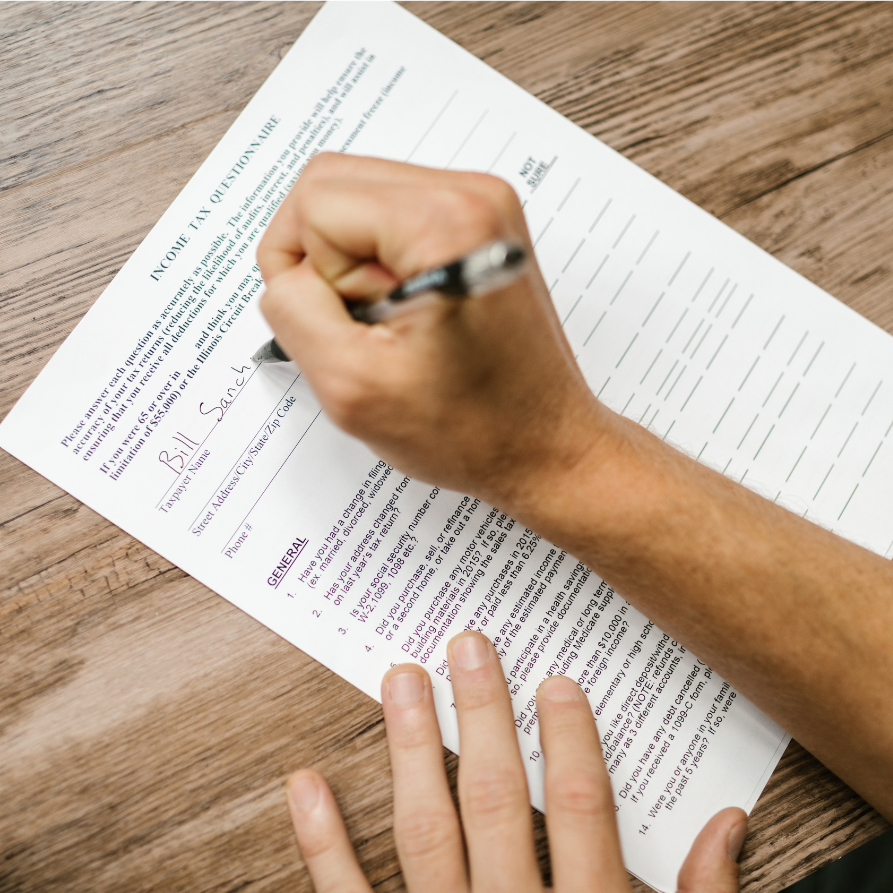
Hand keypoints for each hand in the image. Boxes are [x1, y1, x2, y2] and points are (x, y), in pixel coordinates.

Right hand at [257, 154, 605, 509]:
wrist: (545, 445)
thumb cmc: (474, 430)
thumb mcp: (353, 386)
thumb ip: (293, 311)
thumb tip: (285, 274)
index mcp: (447, 222)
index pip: (313, 202)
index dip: (304, 273)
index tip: (348, 327)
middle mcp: (472, 195)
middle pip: (332, 186)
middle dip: (324, 263)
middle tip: (367, 325)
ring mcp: (481, 205)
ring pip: (357, 202)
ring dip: (352, 268)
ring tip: (394, 325)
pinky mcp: (479, 224)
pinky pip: (389, 220)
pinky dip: (379, 267)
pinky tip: (409, 316)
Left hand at [285, 631, 747, 892]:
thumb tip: (728, 822)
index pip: (583, 812)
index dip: (571, 742)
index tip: (556, 680)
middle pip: (497, 803)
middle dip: (483, 719)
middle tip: (466, 646)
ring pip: (425, 834)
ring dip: (410, 752)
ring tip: (399, 680)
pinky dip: (323, 843)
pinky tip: (307, 782)